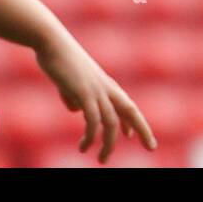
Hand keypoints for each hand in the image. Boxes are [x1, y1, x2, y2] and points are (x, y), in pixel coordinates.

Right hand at [35, 30, 156, 163]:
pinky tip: (84, 146)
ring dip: (108, 144)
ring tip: (102, 160)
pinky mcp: (84, 92)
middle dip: (143, 129)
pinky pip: (93, 120)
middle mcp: (105, 87)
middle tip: (152, 147)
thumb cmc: (58, 59)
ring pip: (111, 122)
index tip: (131, 136)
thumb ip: (75, 96)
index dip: (131, 121)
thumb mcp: (70, 82)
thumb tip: (77, 109)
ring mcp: (96, 89)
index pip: (125, 104)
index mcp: (104, 83)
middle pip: (130, 110)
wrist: (51, 41)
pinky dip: (90, 136)